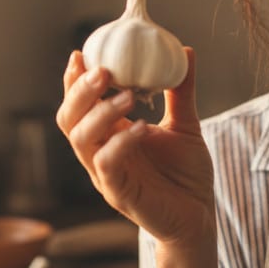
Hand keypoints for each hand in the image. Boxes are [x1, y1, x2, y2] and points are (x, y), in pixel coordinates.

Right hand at [55, 48, 215, 247]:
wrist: (199, 216)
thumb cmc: (186, 174)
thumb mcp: (185, 125)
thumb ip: (181, 91)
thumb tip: (184, 51)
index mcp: (108, 134)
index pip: (79, 103)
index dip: (73, 80)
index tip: (81, 52)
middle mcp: (99, 152)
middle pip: (69, 118)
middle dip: (79, 92)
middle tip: (102, 70)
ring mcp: (105, 174)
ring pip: (81, 140)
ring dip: (100, 113)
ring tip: (129, 95)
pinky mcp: (118, 194)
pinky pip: (107, 164)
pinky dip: (120, 142)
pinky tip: (141, 127)